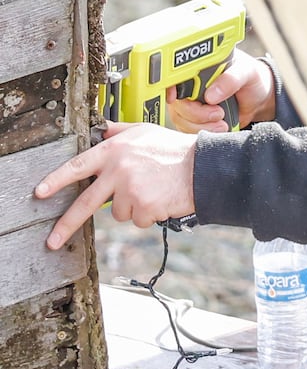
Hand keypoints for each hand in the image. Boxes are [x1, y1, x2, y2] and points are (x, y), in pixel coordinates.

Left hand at [34, 121, 196, 248]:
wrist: (203, 167)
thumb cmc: (176, 150)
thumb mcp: (145, 131)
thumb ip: (119, 132)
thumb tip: (103, 129)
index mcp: (114, 150)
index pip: (77, 166)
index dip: (56, 180)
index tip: (41, 192)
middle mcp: (118, 170)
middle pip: (86, 203)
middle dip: (66, 224)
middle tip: (54, 240)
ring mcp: (130, 190)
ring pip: (118, 212)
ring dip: (132, 207)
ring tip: (151, 191)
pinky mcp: (143, 207)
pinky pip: (138, 220)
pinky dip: (148, 214)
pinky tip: (160, 199)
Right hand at [167, 49, 275, 132]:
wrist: (260, 99)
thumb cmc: (252, 79)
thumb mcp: (247, 72)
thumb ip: (231, 79)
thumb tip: (211, 95)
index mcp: (199, 66)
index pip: (174, 76)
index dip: (169, 87)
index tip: (174, 98)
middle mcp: (190, 84)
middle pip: (176, 102)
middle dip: (196, 113)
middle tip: (219, 113)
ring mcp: (191, 102)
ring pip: (180, 118)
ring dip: (201, 125)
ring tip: (223, 123)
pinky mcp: (195, 118)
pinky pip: (187, 129)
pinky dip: (202, 132)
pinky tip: (220, 127)